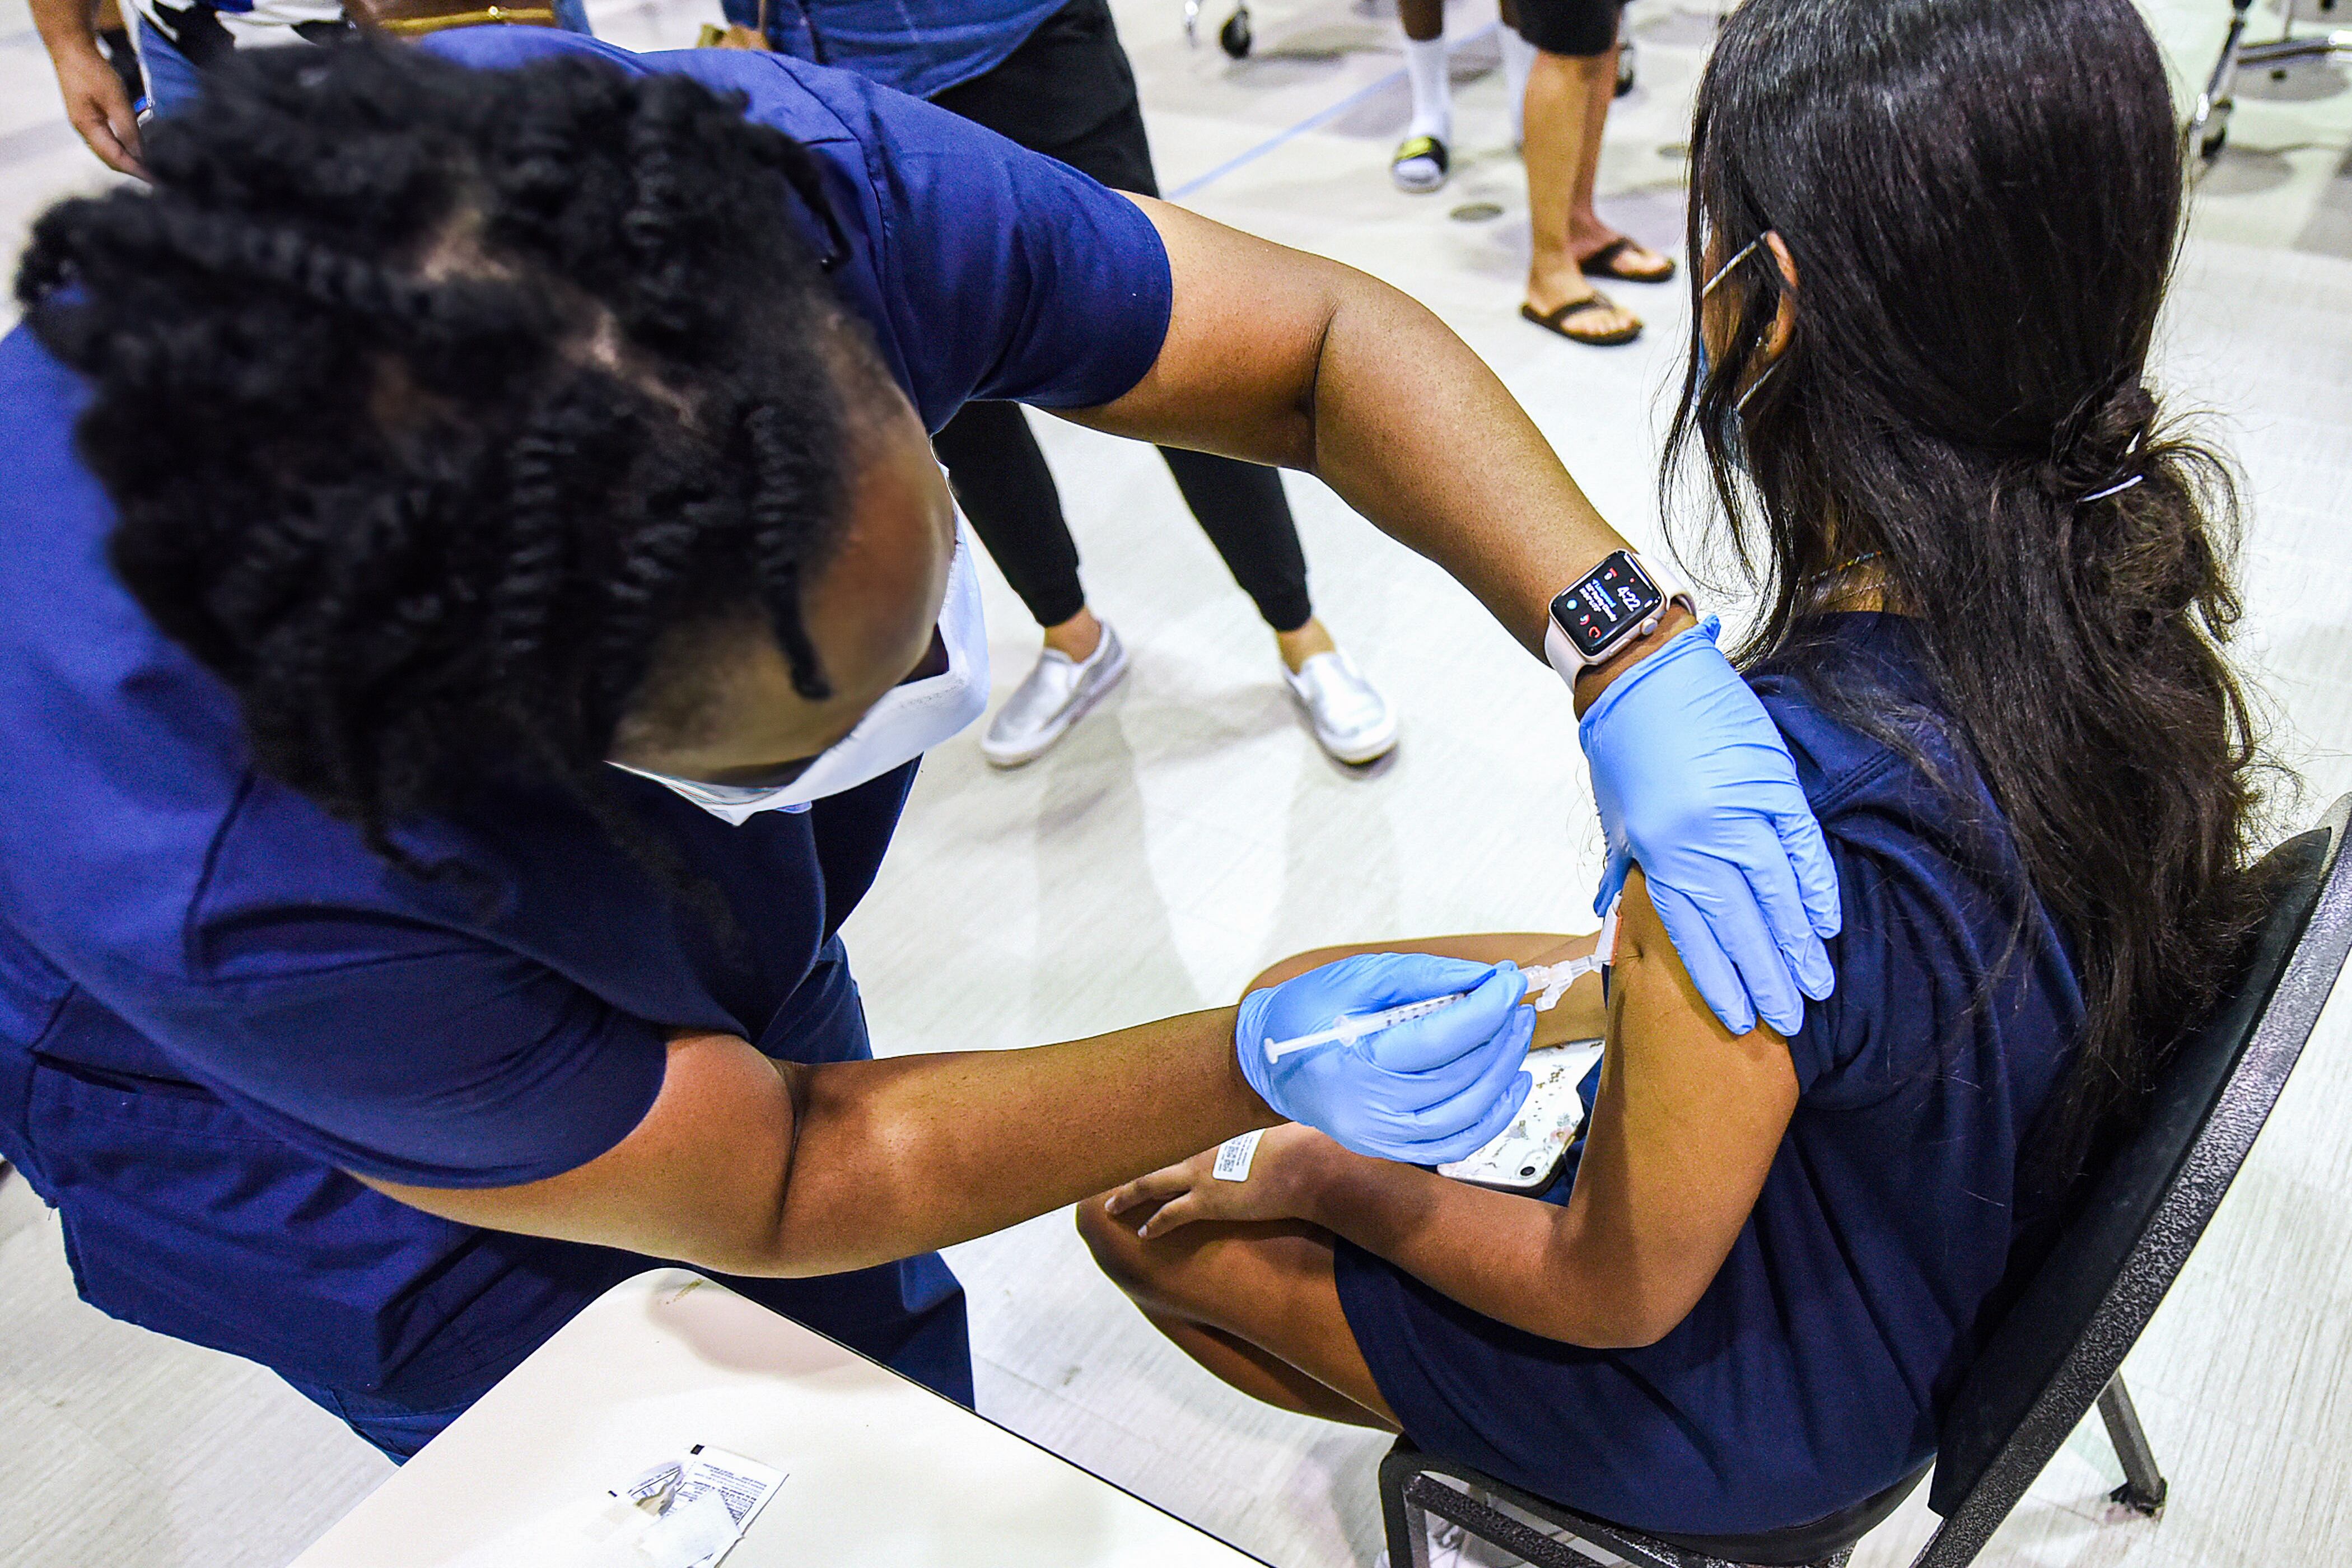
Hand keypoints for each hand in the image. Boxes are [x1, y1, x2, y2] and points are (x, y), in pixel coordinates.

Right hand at [52, 45, 144, 177]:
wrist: (72, 48)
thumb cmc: (92, 70)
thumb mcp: (115, 100)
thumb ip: (128, 129)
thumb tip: (141, 155)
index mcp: (87, 128)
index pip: (115, 159)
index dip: (137, 171)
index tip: (156, 180)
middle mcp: (84, 129)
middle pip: (111, 159)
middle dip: (133, 169)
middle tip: (157, 176)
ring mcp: (86, 123)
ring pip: (110, 150)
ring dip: (129, 159)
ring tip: (151, 166)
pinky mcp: (90, 116)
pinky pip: (108, 139)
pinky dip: (124, 146)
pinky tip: (138, 147)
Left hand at [1104, 1123, 1335, 1239]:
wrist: (1303, 1166)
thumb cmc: (1300, 1145)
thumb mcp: (1280, 1129)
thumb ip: (1270, 1127)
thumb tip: (1284, 1117)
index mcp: (1217, 1134)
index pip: (1179, 1138)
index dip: (1161, 1145)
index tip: (1144, 1145)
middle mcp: (1201, 1152)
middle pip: (1154, 1158)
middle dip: (1130, 1168)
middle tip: (1110, 1177)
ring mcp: (1200, 1177)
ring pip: (1149, 1184)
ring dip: (1128, 1195)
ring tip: (1111, 1206)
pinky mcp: (1207, 1203)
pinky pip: (1169, 1215)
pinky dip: (1153, 1224)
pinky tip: (1142, 1233)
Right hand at [1236, 952, 1533, 1164]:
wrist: (1265, 1063)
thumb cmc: (1308, 1011)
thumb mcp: (1357, 977)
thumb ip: (1423, 977)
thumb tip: (1486, 978)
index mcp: (1353, 1061)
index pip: (1439, 1039)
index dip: (1485, 1008)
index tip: (1511, 981)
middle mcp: (1368, 1109)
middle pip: (1459, 1076)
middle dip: (1500, 1035)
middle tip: (1516, 1001)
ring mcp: (1380, 1137)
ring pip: (1466, 1113)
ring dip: (1504, 1071)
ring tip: (1517, 1032)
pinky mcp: (1389, 1149)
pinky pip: (1456, 1142)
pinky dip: (1493, 1115)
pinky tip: (1512, 1084)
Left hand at [1579, 617, 1838, 1035]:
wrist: (1641, 674)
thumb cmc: (1623, 749)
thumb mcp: (1619, 819)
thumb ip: (1631, 872)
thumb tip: (1617, 925)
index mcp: (1661, 853)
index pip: (1697, 935)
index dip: (1722, 981)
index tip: (1744, 1021)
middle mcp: (1703, 840)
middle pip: (1744, 926)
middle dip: (1769, 979)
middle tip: (1793, 1022)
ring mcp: (1744, 811)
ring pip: (1780, 895)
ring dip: (1801, 946)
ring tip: (1817, 985)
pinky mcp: (1774, 782)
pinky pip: (1803, 846)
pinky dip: (1818, 887)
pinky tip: (1828, 925)